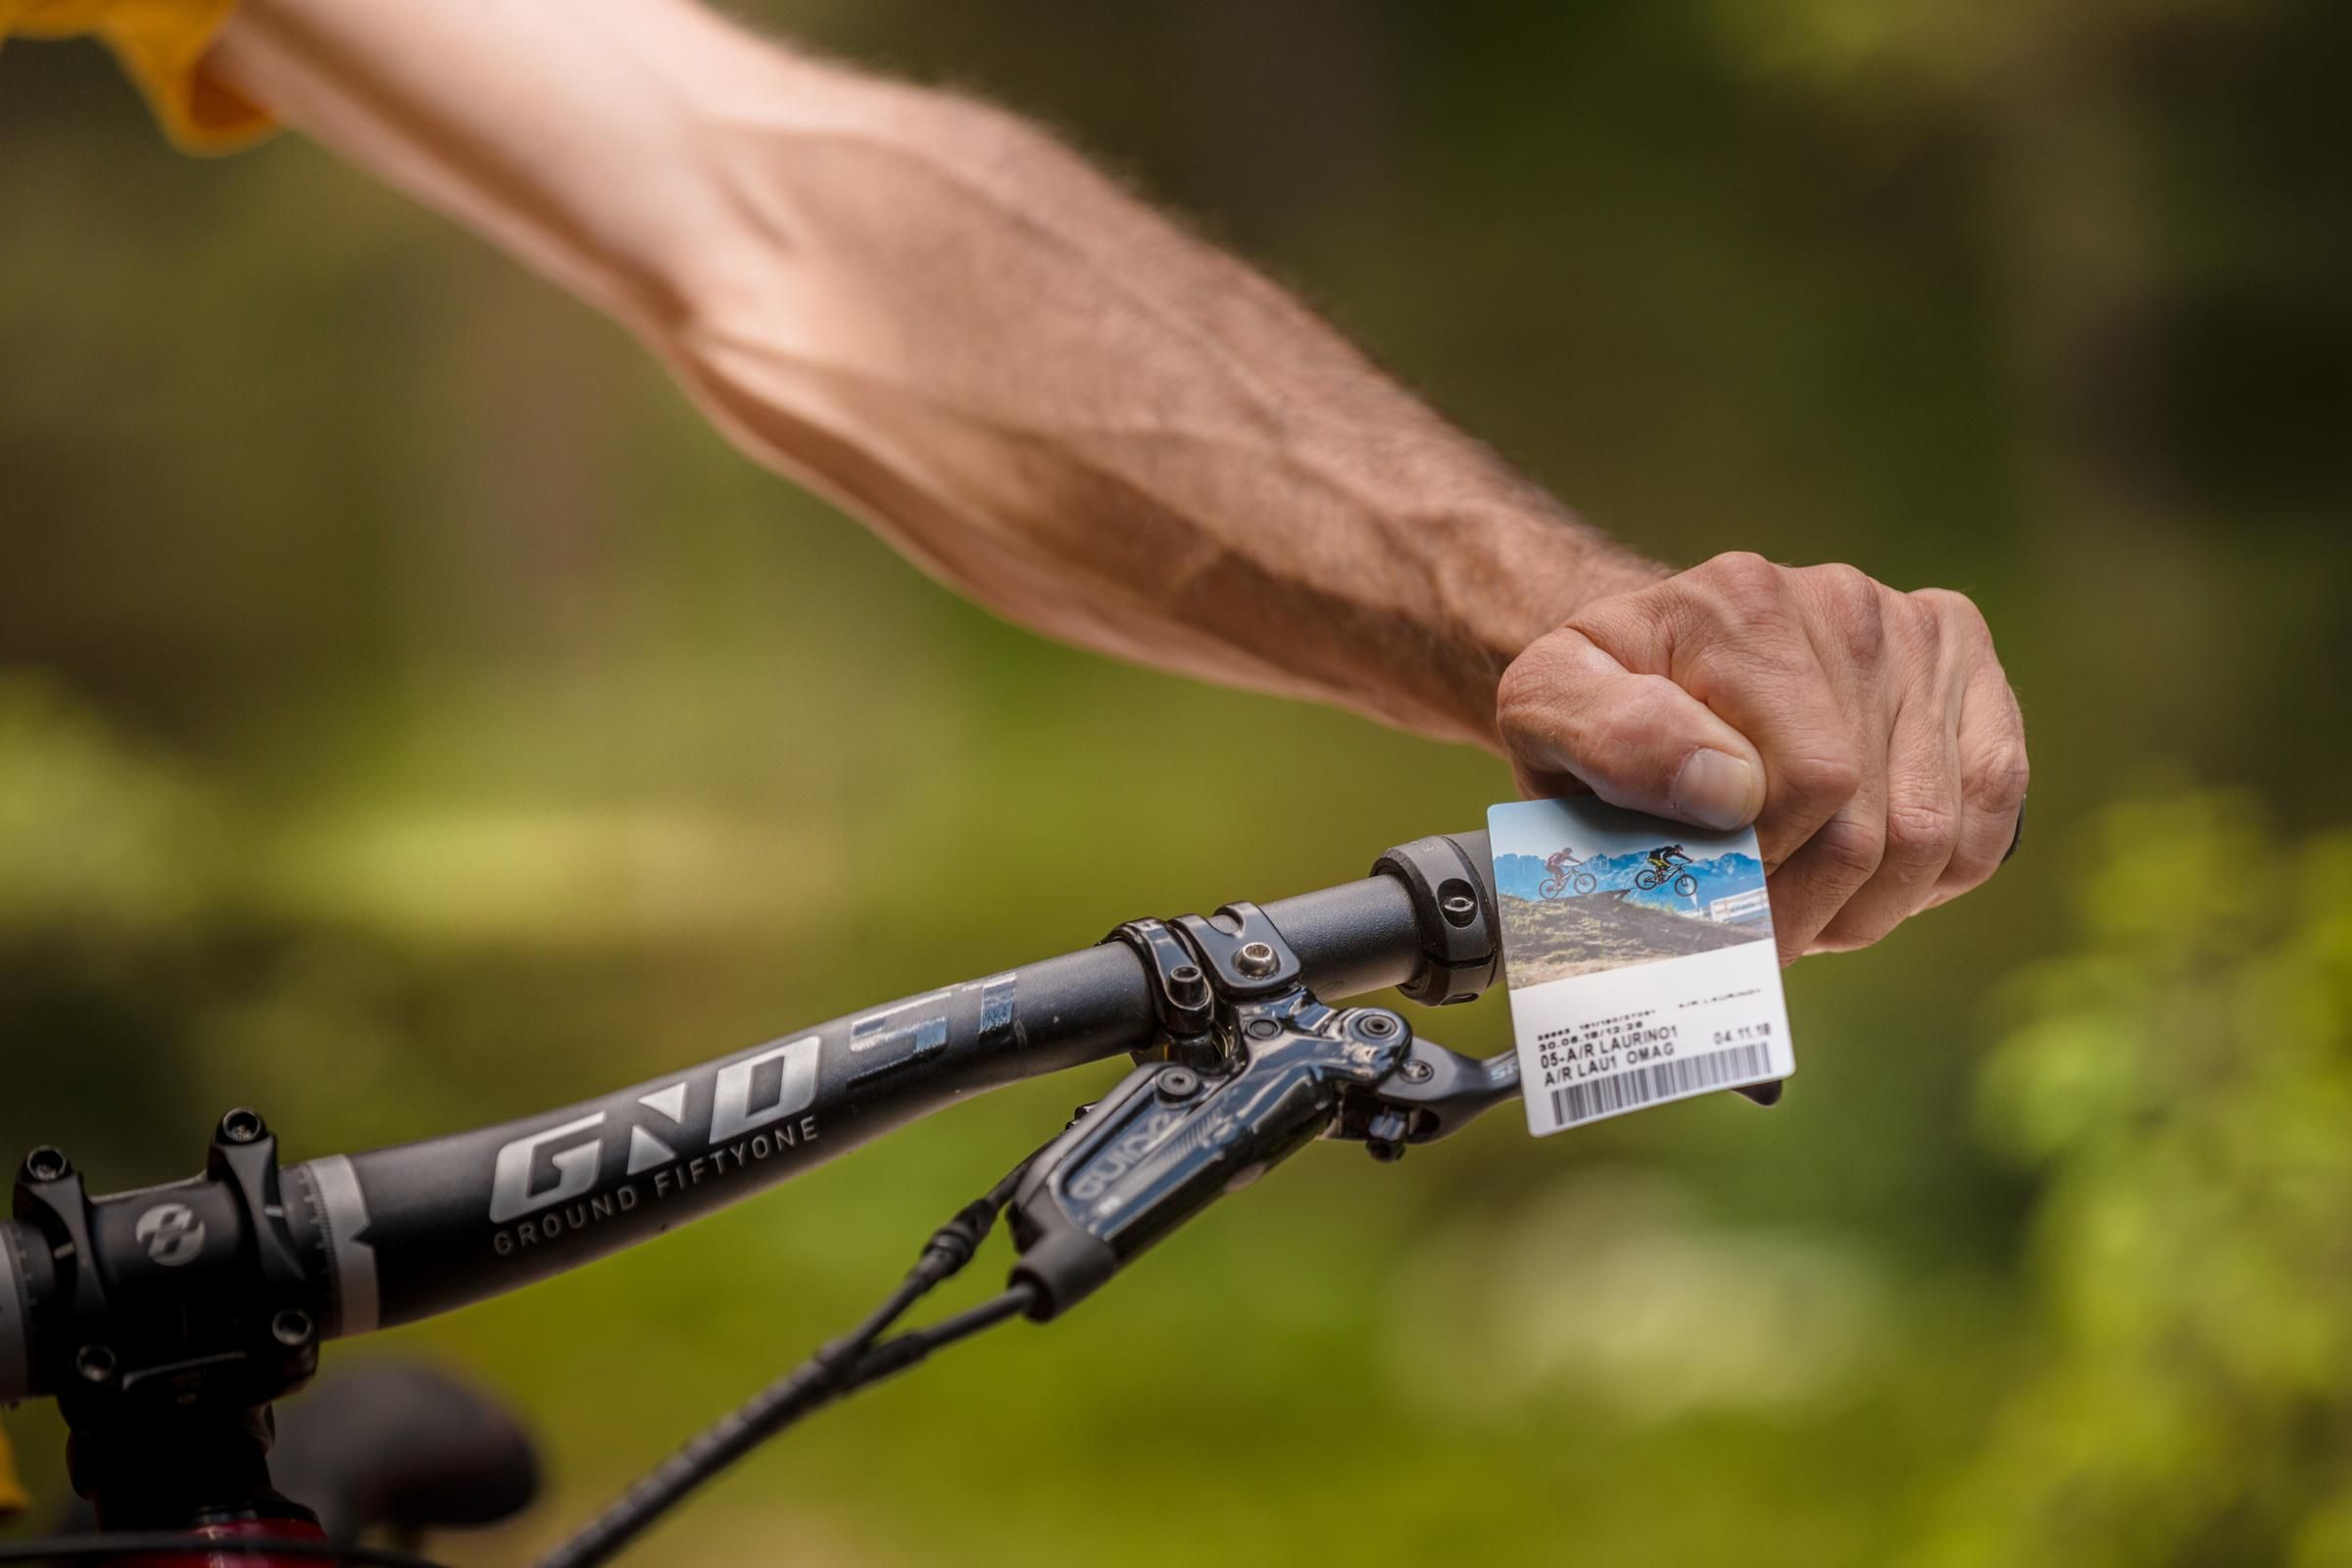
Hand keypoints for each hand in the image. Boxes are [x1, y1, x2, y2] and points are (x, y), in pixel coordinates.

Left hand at [1495, 552, 2027, 961]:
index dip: (1758, 883)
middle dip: (1806, 909)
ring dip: (1865, 906)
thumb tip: (1726, 787)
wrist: (1652, 656)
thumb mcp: (1546, 710)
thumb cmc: (1601, 703)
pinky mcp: (1965, 663)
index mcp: (1740, 604)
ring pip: (1935, 834)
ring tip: (1799, 909)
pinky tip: (1865, 877)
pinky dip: (1933, 875)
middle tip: (1752, 938)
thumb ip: (1606, 738)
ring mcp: (1913, 632)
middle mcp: (1842, 603)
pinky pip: (1992, 810)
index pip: (1805, 791)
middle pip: (1873, 824)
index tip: (1709, 919)